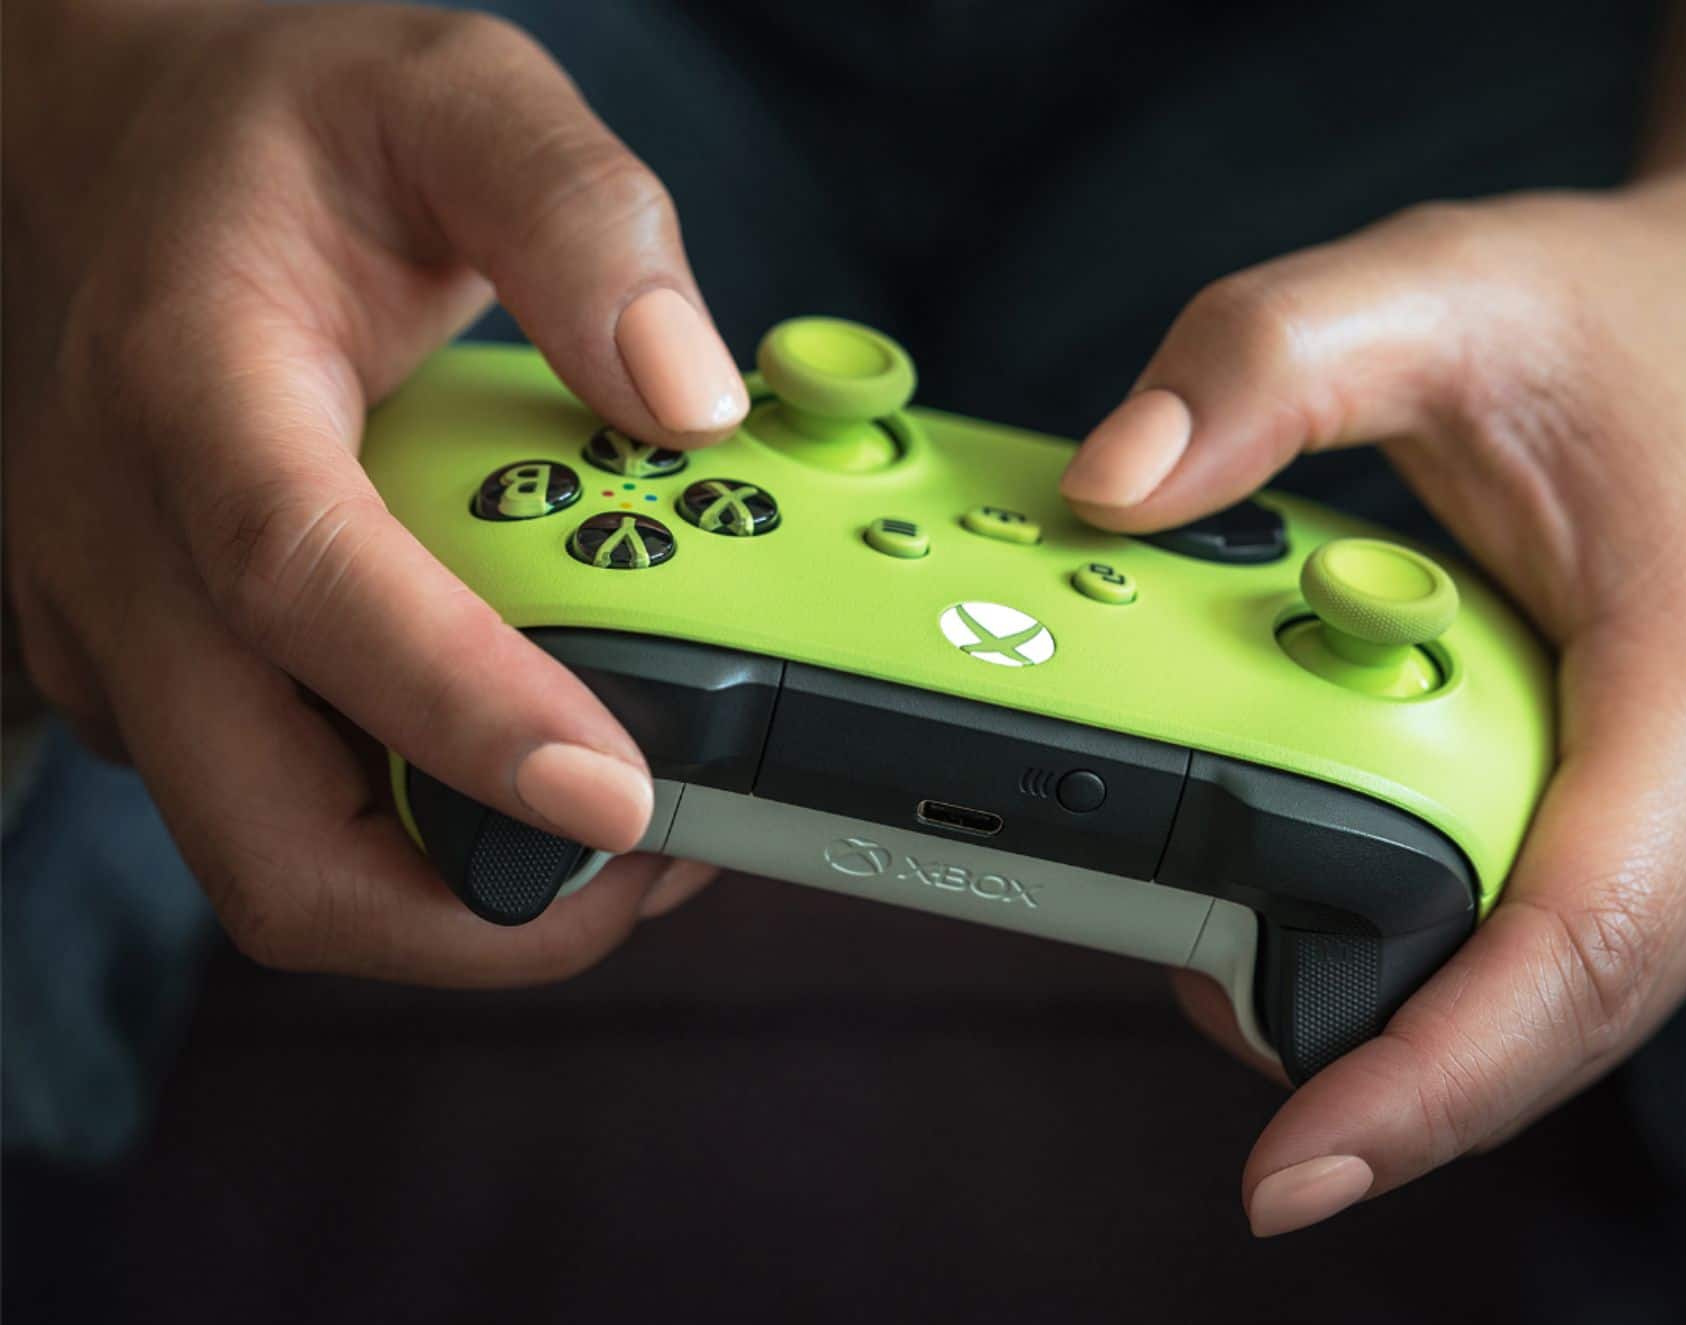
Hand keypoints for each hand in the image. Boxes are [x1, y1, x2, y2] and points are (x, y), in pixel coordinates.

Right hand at [2, 3, 742, 980]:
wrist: (120, 154)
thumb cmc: (282, 132)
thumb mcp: (452, 96)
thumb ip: (581, 218)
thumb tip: (691, 398)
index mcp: (192, 388)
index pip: (304, 584)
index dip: (462, 711)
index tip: (619, 796)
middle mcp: (126, 545)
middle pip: (270, 833)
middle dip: (477, 907)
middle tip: (659, 858)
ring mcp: (126, 633)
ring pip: (277, 860)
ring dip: (461, 887)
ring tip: (626, 816)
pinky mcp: (153, 677)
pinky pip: (285, 808)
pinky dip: (418, 830)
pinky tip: (524, 757)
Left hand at [1063, 189, 1685, 1232]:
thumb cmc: (1631, 328)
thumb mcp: (1434, 291)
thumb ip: (1263, 365)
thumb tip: (1110, 487)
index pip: (1572, 947)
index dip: (1425, 1085)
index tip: (1286, 1173)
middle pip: (1546, 1021)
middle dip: (1369, 1062)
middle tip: (1193, 983)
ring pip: (1549, 1019)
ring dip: (1398, 1017)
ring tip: (1246, 938)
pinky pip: (1555, 972)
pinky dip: (1443, 966)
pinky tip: (1339, 905)